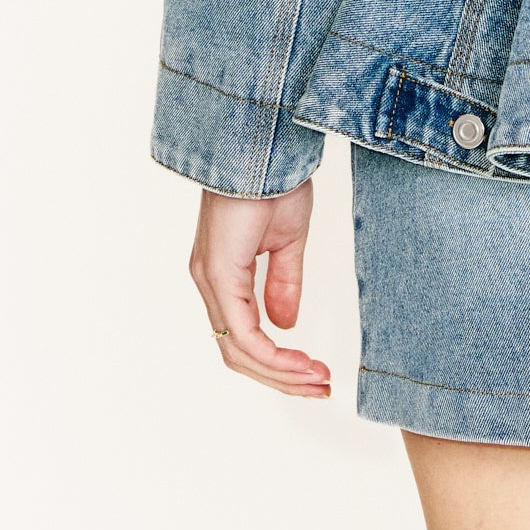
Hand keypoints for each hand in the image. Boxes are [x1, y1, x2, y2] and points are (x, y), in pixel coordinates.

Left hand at [188, 181, 331, 398]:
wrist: (266, 142)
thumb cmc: (275, 177)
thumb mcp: (286, 238)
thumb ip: (283, 281)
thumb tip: (284, 325)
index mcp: (224, 273)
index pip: (244, 336)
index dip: (278, 362)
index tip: (315, 371)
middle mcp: (210, 282)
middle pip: (239, 354)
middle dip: (281, 378)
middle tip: (319, 387)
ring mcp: (211, 280)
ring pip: (238, 352)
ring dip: (280, 373)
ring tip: (316, 379)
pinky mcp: (219, 274)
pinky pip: (242, 333)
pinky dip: (271, 356)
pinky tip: (299, 361)